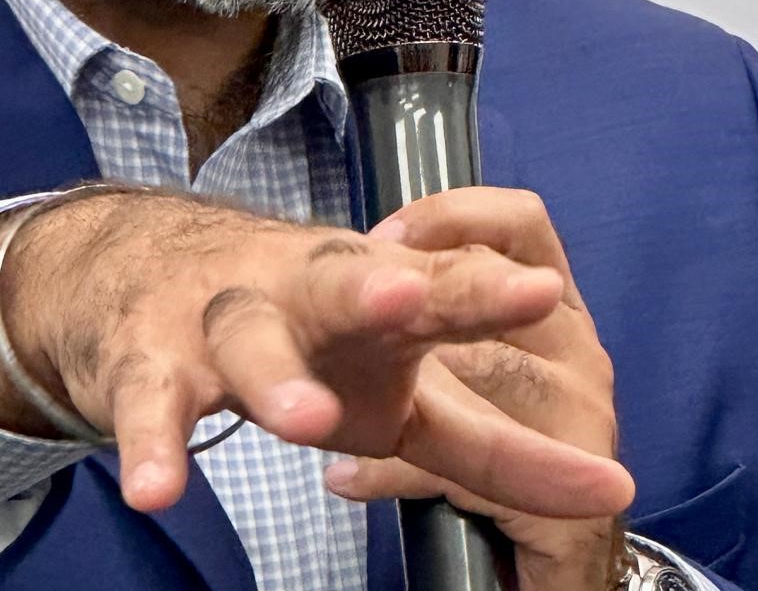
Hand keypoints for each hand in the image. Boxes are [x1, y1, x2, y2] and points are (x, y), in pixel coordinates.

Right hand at [0, 186, 632, 524]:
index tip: (542, 291)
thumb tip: (613, 488)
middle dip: (376, 288)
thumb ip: (494, 441)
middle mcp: (304, 292)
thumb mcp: (397, 389)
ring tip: (307, 422)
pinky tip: (156, 486)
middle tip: (409, 296)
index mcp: (374, 295)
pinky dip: (151, 440)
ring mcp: (225, 318)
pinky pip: (150, 399)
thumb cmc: (304, 334)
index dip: (487, 292)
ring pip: (248, 337)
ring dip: (275, 376)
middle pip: (341, 281)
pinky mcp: (150, 358)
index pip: (439, 290)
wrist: (145, 270)